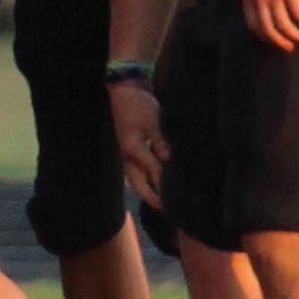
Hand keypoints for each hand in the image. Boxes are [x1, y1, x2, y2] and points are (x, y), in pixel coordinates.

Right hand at [110, 81, 169, 205]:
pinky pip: (138, 166)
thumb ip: (160, 142)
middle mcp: (127, 155)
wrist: (122, 89)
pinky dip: (147, 175)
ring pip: (136, 177)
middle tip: (166, 209)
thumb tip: (168, 160)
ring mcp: (127, 151)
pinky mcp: (131, 146)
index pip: (152, 172)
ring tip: (161, 198)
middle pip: (138, 183)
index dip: (164, 186)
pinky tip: (156, 178)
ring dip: (147, 188)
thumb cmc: (137, 105)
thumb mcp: (152, 122)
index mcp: (132, 149)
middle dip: (151, 197)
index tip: (176, 201)